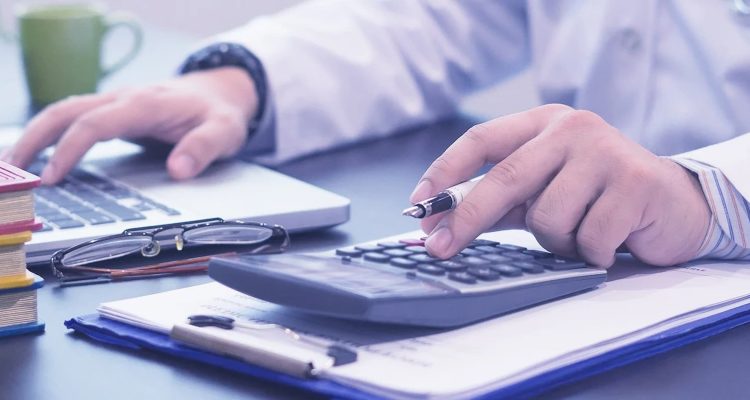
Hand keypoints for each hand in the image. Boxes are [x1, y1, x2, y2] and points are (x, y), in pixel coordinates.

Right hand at [2, 67, 257, 182]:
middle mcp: (124, 99)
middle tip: (13, 173)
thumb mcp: (224, 132)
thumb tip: (178, 170)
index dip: (70, 149)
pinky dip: (50, 135)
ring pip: (63, 112)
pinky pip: (74, 119)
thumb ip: (203, 149)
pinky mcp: (114, 112)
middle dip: (33, 140)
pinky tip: (39, 158)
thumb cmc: (219, 114)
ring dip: (34, 136)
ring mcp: (116, 103)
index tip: (53, 178)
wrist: (220, 92)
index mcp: (145, 104)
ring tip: (14, 168)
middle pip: (65, 111)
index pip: (95, 123)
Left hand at [411, 104, 711, 266]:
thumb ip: (500, 201)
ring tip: (581, 233)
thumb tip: (440, 221)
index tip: (417, 207)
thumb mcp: (545, 192)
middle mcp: (572, 128)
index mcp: (544, 123)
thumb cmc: (598, 198)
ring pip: (547, 216)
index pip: (481, 139)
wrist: (676, 206)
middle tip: (439, 248)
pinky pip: (586, 237)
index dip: (443, 173)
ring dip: (556, 241)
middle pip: (505, 177)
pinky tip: (610, 240)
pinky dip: (589, 252)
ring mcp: (606, 151)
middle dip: (467, 219)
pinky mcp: (634, 183)